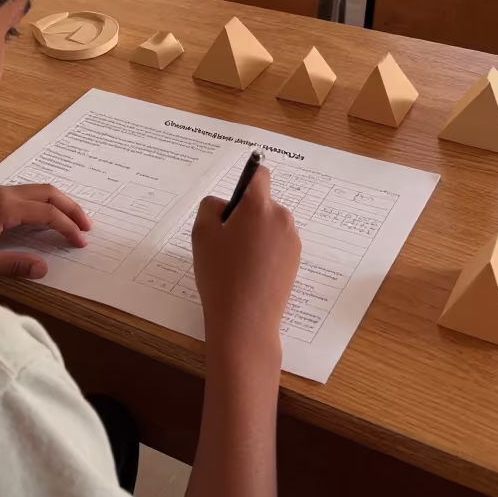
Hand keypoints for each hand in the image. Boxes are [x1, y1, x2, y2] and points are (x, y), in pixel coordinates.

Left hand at [0, 184, 90, 280]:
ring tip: (71, 221)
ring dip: (57, 203)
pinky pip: (25, 192)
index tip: (82, 242)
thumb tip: (45, 268)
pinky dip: (42, 202)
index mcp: (4, 207)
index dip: (68, 227)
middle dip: (71, 208)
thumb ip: (15, 265)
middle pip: (48, 192)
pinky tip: (43, 217)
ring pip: (37, 189)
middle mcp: (3, 193)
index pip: (48, 213)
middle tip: (87, 227)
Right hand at [192, 166, 300, 362]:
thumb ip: (211, 206)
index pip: (259, 174)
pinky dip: (265, 251)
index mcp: (259, 206)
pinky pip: (277, 244)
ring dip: (256, 234)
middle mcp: (281, 218)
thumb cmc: (220, 275)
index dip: (246, 179)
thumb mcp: (202, 233)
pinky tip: (251, 273)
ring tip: (237, 262)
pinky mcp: (296, 262)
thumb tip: (224, 204)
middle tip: (226, 240)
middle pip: (262, 203)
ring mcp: (292, 241)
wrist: (245, 322)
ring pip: (270, 225)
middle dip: (246, 214)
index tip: (233, 199)